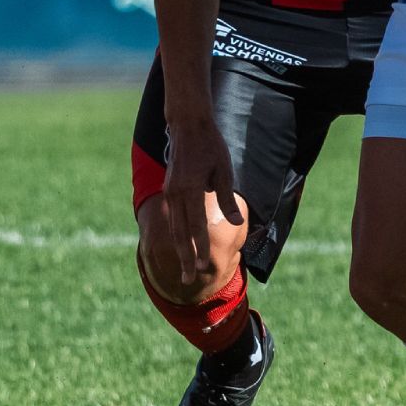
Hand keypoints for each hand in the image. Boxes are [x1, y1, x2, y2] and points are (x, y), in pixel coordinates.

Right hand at [164, 117, 243, 283]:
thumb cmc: (211, 146)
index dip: (199, 248)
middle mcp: (176, 194)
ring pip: (173, 227)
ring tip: (184, 268)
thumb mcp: (224, 171)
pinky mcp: (168, 189)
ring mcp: (170, 192)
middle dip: (185, 257)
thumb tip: (237, 223)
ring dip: (179, 249)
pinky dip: (175, 235)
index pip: (196, 226)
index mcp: (190, 189)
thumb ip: (227, 199)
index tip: (202, 266)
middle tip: (187, 280)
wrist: (188, 125)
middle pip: (180, 233)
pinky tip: (180, 245)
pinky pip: (172, 218)